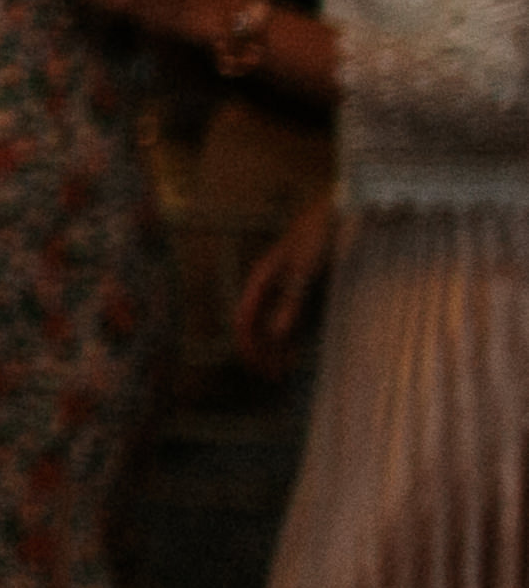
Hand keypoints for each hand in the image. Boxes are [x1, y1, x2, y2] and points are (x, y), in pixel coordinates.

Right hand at [235, 196, 344, 373]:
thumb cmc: (319, 235)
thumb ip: (291, 302)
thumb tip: (276, 334)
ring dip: (278, 348)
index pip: (244, 318)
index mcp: (262, 278)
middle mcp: (272, 285)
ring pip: (275, 324)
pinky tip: (301, 351)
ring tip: (284, 370)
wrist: (343, 212)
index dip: (247, 344)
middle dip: (262, 351)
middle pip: (257, 325)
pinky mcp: (309, 290)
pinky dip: (294, 338)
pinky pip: (295, 320)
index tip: (255, 366)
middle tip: (271, 376)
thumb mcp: (304, 270)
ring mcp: (290, 288)